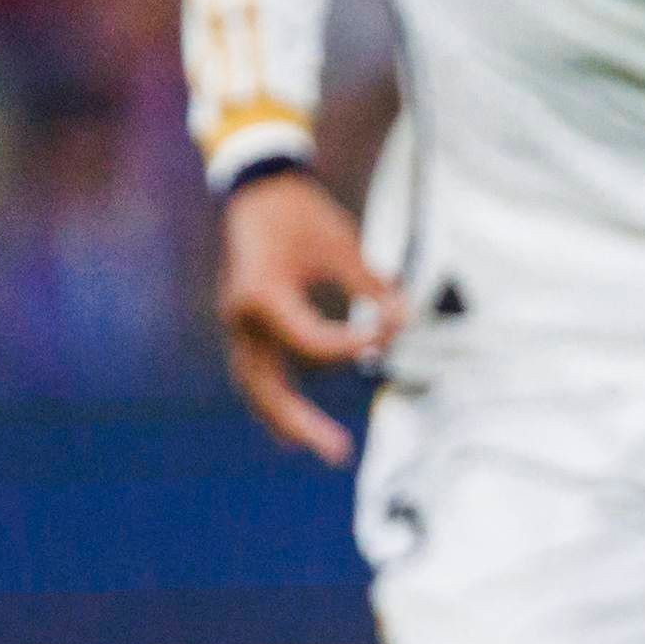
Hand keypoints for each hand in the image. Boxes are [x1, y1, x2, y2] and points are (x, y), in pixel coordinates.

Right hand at [215, 167, 389, 463]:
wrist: (258, 192)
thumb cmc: (301, 214)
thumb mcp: (343, 242)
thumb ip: (373, 285)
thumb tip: (406, 321)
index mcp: (262, 294)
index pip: (311, 343)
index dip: (355, 345)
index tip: (391, 329)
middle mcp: (242, 317)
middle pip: (267, 385)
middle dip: (301, 421)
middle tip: (340, 452)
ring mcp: (238, 326)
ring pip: (256, 387)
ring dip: (286, 421)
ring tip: (324, 448)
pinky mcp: (245, 328)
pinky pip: (257, 375)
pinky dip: (275, 402)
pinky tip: (297, 431)